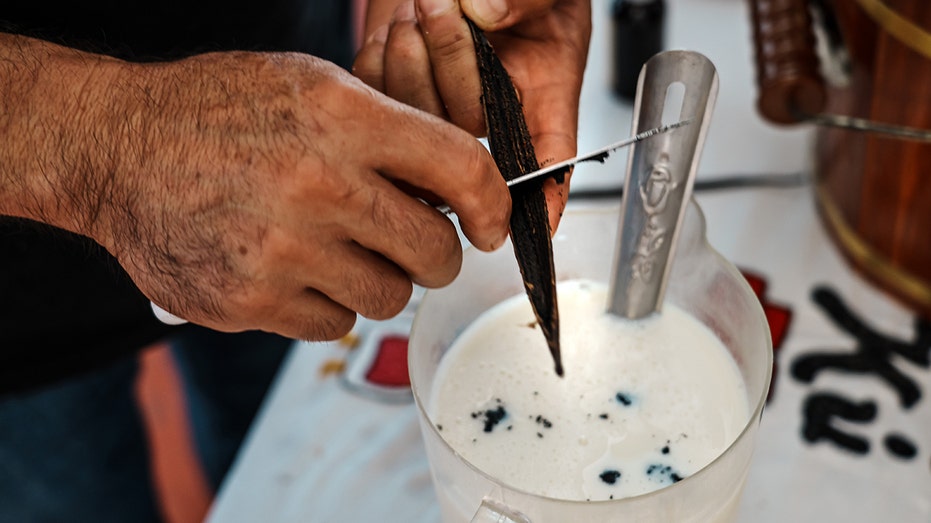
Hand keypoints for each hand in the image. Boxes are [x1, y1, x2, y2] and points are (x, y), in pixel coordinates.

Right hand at [0, 38, 510, 339]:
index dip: (492, 205)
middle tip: (409, 242)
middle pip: (434, 253)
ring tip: (337, 249)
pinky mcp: (249, 301)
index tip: (488, 224)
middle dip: (433, 253)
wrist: (115, 147)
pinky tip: (297, 271)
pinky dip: (327, 305)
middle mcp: (319, 186)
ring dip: (376, 280)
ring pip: (388, 298)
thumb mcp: (309, 84)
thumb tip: (455, 185)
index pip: (463, 170)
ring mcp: (282, 251)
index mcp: (342, 119)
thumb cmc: (214, 111)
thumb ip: (387, 130)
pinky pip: (332, 325)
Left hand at [354, 0, 590, 230]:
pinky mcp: (390, 103)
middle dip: (454, 68)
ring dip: (416, 51)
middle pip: (462, 141)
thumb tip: (485, 10)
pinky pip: (373, 95)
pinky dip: (382, 53)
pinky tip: (406, 31)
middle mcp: (489, 117)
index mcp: (541, 98)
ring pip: (412, 119)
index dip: (542, 204)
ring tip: (433, 10)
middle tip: (458, 12)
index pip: (549, 163)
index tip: (536, 229)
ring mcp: (436, 114)